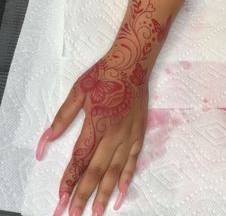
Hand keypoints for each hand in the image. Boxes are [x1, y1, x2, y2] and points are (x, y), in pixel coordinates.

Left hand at [36, 0, 166, 215]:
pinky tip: (120, 193)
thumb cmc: (103, 77)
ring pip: (115, 170)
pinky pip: (133, 160)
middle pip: (96, 170)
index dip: (69, 180)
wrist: (131, 66)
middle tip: (74, 214)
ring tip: (95, 212)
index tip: (61, 199)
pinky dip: (126, 179)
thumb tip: (46, 140)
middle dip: (83, 194)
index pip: (79, 159)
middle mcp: (113, 134)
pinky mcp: (138, 133)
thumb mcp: (77, 93)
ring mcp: (128, 135)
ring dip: (103, 192)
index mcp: (96, 124)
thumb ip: (62, 118)